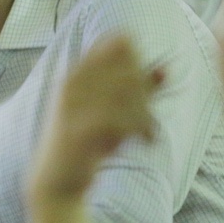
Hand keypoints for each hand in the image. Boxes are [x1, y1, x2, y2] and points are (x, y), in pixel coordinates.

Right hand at [30, 35, 164, 202]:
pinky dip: (139, 129)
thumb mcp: (114, 111)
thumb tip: (166, 68)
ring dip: (144, 113)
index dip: (140, 62)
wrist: (58, 180)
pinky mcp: (76, 129)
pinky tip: (145, 141)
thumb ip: (137, 89)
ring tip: (147, 133)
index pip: (120, 42)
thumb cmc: (87, 142)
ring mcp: (70, 104)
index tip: (144, 90)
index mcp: (76, 71)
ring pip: (127, 90)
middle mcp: (70, 81)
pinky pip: (121, 119)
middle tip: (148, 118)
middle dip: (146, 92)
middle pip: (129, 65)